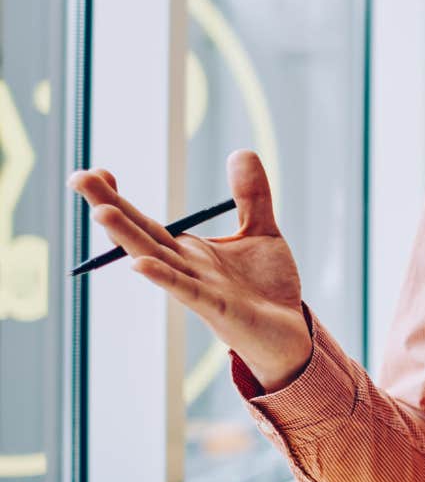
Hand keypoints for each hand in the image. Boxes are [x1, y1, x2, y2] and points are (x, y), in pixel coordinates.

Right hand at [69, 150, 311, 389]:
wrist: (289, 330)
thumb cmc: (267, 287)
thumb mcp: (262, 231)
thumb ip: (251, 195)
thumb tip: (241, 151)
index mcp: (188, 250)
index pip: (145, 221)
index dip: (121, 197)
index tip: (99, 170)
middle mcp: (184, 267)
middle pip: (139, 235)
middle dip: (109, 207)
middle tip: (77, 177)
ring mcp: (197, 288)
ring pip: (155, 260)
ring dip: (128, 238)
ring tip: (101, 214)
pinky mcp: (217, 308)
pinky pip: (186, 291)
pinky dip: (163, 277)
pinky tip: (139, 264)